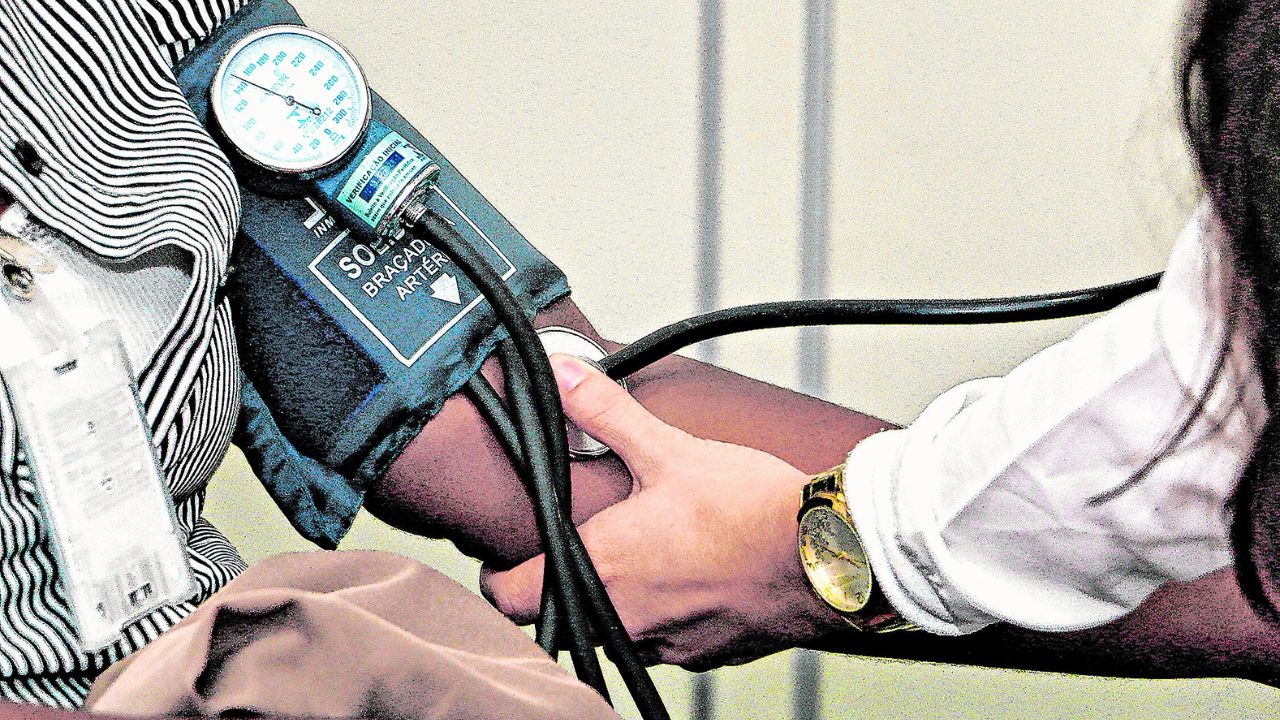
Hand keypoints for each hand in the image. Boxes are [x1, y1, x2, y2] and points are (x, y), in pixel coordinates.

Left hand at [481, 354, 848, 669]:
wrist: (829, 557)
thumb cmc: (751, 513)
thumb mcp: (670, 450)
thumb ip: (607, 414)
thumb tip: (563, 376)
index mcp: (602, 569)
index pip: (510, 601)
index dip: (500, 579)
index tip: (510, 559)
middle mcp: (625, 619)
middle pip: (563, 617)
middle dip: (566, 585)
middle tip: (584, 545)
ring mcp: (667, 644)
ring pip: (617, 633)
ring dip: (620, 602)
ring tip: (645, 558)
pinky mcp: (708, 655)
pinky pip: (668, 644)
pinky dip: (670, 616)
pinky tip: (693, 579)